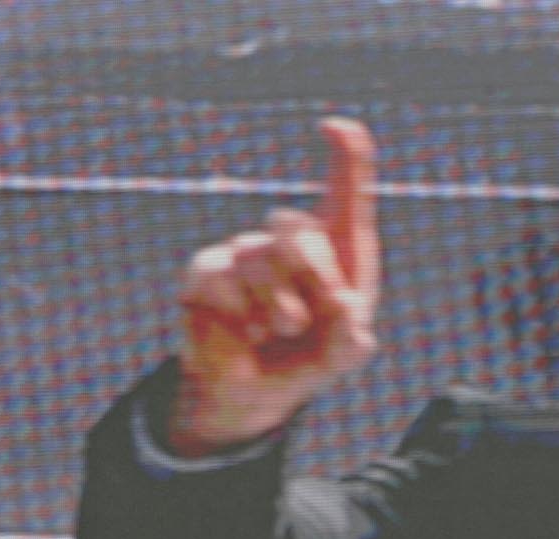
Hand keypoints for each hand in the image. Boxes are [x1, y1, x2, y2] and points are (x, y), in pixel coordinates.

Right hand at [169, 117, 380, 454]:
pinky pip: (223, 277)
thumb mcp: (342, 354)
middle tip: (309, 320)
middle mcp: (289, 239)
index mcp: (336, 248)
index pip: (347, 192)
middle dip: (312, 279)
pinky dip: (241, 314)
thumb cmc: (308, 357)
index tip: (339, 127)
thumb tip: (344, 311)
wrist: (256, 390)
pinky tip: (247, 333)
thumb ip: (351, 339)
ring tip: (279, 332)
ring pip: (259, 257)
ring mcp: (245, 250)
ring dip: (277, 307)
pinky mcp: (207, 270)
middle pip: (299, 228)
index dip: (348, 157)